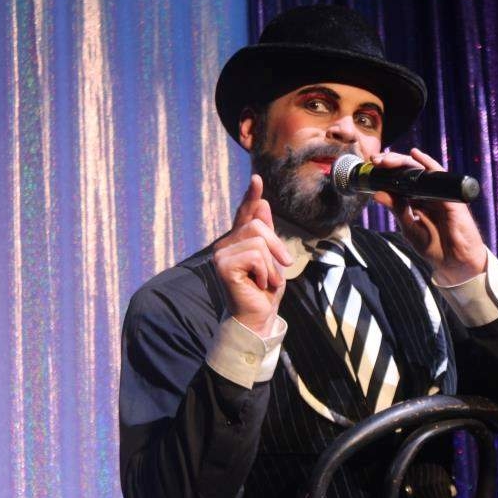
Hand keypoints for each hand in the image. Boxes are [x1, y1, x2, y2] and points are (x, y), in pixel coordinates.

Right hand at [213, 175, 293, 335]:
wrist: (258, 317)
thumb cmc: (265, 292)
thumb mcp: (272, 259)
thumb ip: (266, 234)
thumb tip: (262, 203)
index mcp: (237, 242)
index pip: (245, 214)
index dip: (251, 196)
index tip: (256, 179)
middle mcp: (225, 245)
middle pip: (258, 225)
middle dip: (276, 247)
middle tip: (277, 269)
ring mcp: (221, 254)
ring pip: (259, 241)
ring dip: (270, 265)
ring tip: (264, 281)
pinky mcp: (223, 265)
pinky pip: (255, 255)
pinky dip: (264, 272)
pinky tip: (257, 284)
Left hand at [371, 148, 487, 284]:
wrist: (455, 263)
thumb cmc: (435, 247)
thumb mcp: (410, 228)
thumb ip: (397, 210)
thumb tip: (377, 194)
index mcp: (417, 201)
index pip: (401, 181)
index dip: (387, 173)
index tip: (372, 167)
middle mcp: (428, 194)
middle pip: (409, 172)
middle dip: (392, 163)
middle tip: (376, 160)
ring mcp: (440, 194)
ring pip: (421, 170)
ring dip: (404, 162)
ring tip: (388, 159)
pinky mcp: (450, 198)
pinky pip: (439, 176)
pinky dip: (428, 164)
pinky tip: (416, 155)